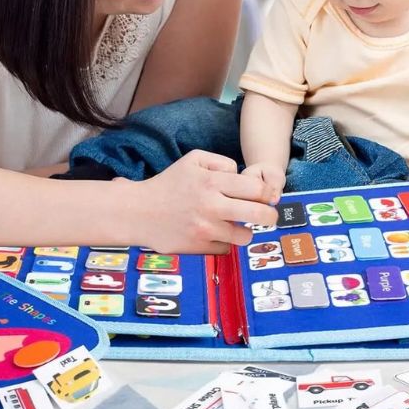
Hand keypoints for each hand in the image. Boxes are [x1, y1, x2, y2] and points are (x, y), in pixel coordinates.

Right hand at [138, 150, 277, 253]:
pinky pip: (226, 248)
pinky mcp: (199, 247)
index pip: (257, 189)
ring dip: (244, 231)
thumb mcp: (193, 160)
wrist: (138, 211)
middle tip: (268, 215)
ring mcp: (206, 229)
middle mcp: (212, 206)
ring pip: (245, 236)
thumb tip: (242, 176)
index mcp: (212, 181)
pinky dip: (224, 242)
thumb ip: (221, 162)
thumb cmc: (169, 184)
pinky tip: (214, 233)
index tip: (269, 197)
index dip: (268, 194)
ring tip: (234, 224)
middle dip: (270, 216)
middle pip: (260, 215)